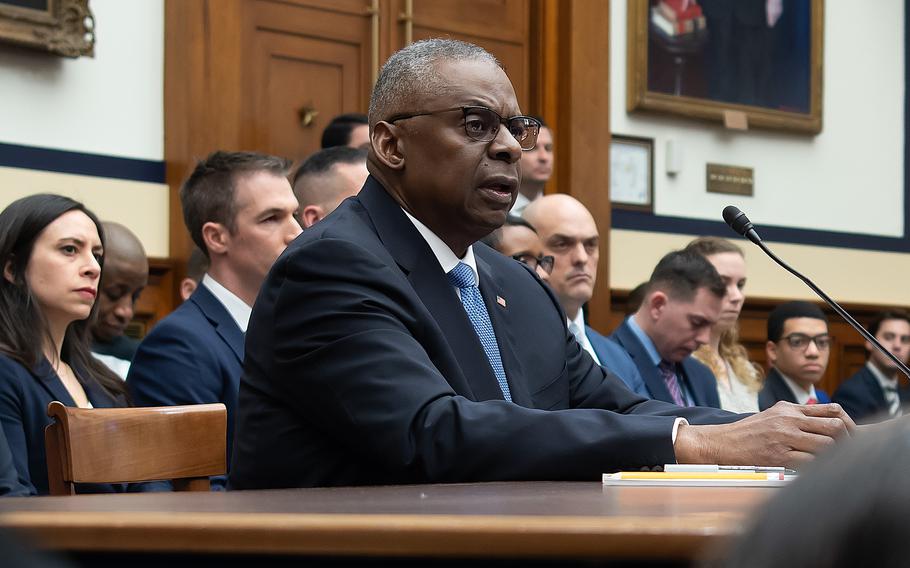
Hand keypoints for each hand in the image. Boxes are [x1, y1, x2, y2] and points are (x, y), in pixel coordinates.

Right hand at [674, 401, 854, 467]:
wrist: (719, 443)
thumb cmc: (746, 433)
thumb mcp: (772, 415)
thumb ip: (796, 416)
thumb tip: (823, 423)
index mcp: (789, 408)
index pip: (832, 410)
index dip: (848, 425)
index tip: (850, 438)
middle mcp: (788, 419)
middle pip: (834, 427)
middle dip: (845, 442)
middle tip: (846, 455)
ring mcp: (784, 437)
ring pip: (826, 445)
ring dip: (832, 457)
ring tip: (830, 464)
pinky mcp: (778, 456)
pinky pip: (810, 463)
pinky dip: (817, 469)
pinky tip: (814, 473)